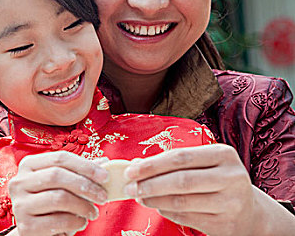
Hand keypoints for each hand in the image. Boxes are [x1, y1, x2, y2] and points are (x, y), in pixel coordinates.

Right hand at [8, 151, 108, 235]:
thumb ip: (79, 173)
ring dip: (83, 205)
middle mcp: (19, 182)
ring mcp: (20, 204)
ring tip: (93, 212)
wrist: (34, 232)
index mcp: (28, 165)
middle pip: (57, 175)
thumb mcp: (63, 185)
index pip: (60, 158)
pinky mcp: (26, 226)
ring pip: (59, 198)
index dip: (85, 166)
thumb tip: (104, 161)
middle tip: (103, 196)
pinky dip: (76, 221)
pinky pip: (59, 220)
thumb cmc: (50, 204)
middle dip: (85, 186)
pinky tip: (81, 222)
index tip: (105, 176)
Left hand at [123, 144, 294, 235]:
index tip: (130, 170)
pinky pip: (186, 217)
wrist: (249, 212)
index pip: (180, 157)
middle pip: (181, 180)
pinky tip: (156, 206)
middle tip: (129, 187)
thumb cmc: (216, 181)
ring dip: (154, 200)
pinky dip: (166, 212)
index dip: (152, 164)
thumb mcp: (202, 164)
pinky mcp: (225, 224)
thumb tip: (135, 164)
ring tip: (139, 197)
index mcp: (224, 154)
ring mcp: (231, 202)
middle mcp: (231, 177)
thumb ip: (173, 163)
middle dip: (149, 184)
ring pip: (182, 201)